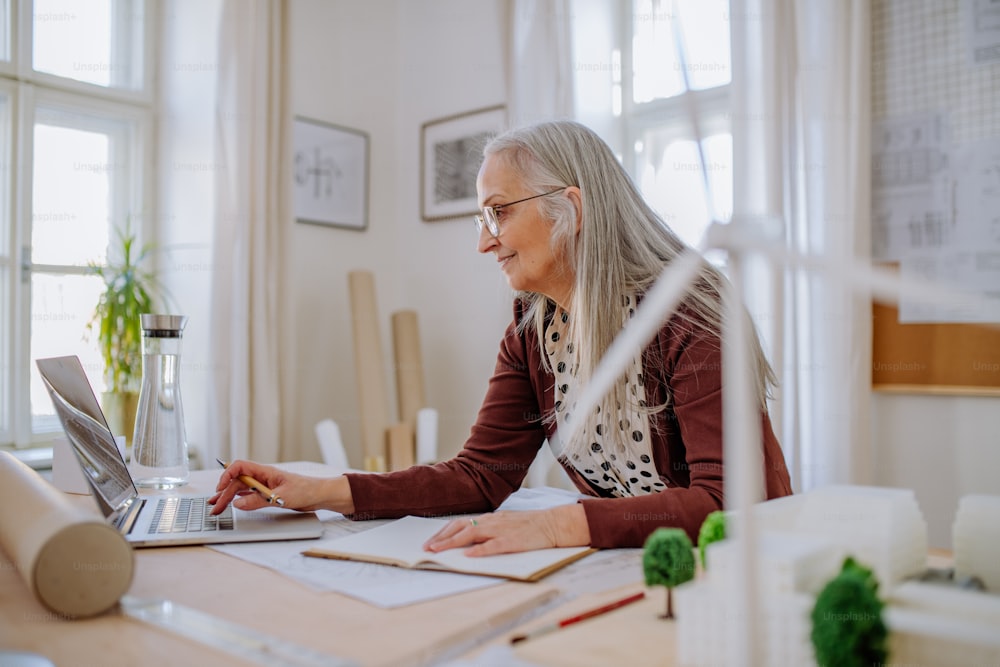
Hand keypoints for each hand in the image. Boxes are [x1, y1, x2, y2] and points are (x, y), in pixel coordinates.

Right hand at [208, 459, 352, 514]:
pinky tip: (231, 504)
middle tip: (215, 507)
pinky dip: (238, 500)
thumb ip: (259, 500)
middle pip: (237, 481)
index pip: (240, 467)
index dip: (227, 475)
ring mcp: (264, 485)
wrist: (320, 495)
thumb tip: (238, 503)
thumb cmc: (306, 490)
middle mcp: (263, 477)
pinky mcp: (268, 494)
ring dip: (228, 497)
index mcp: (265, 471)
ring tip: (217, 507)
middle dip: (224, 493)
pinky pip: (249, 495)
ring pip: (241, 489)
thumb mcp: (281, 497)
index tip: (220, 488)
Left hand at [422, 504, 589, 556]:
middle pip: (460, 526)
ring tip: (439, 551)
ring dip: (452, 543)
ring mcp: (501, 530)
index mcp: (489, 518)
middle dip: (441, 538)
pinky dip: (480, 550)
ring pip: (471, 533)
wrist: (553, 524)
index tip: (430, 541)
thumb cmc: (529, 525)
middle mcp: (491, 521)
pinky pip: (494, 545)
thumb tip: (467, 540)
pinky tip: (469, 556)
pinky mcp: (513, 541)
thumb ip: (487, 529)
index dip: (443, 532)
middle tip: (427, 549)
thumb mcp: (504, 523)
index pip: (460, 522)